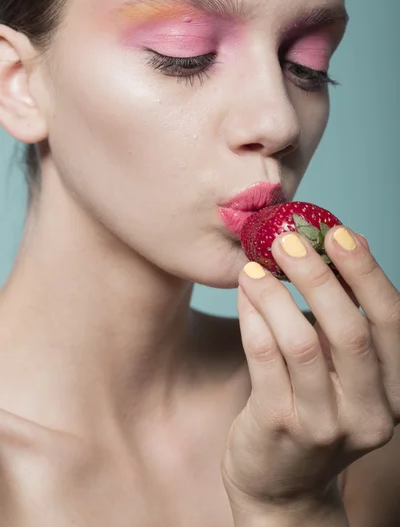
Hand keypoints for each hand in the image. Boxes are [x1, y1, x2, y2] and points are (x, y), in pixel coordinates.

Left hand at [221, 226, 399, 517]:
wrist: (283, 486)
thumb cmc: (315, 410)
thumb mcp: (344, 374)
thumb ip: (345, 321)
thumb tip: (341, 249)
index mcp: (395, 392)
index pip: (391, 322)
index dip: (366, 272)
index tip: (339, 233)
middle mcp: (369, 412)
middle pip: (349, 330)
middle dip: (318, 276)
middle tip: (289, 240)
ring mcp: (323, 424)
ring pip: (301, 343)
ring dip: (276, 294)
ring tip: (255, 265)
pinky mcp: (277, 426)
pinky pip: (263, 358)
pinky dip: (253, 317)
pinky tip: (245, 294)